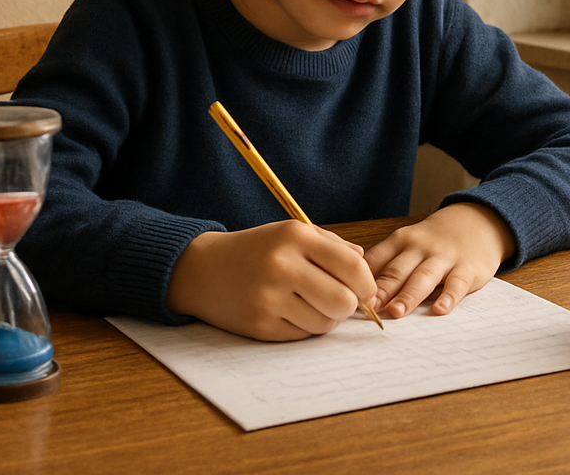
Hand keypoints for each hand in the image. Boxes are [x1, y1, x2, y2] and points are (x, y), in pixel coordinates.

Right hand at [167, 221, 378, 340]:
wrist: (203, 269)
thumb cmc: (256, 250)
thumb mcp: (291, 233)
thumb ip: (332, 246)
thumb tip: (366, 267)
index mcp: (295, 236)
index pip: (353, 265)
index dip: (367, 283)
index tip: (364, 290)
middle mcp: (282, 265)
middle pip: (343, 301)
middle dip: (349, 306)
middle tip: (340, 301)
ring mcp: (269, 297)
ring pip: (325, 323)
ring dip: (326, 319)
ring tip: (310, 304)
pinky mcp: (259, 324)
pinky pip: (302, 336)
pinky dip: (304, 328)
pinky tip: (290, 312)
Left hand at [364, 203, 515, 319]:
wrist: (475, 222)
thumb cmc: (433, 241)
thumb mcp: (407, 243)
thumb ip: (385, 263)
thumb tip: (352, 289)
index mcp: (400, 241)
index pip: (377, 260)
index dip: (362, 278)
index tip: (349, 295)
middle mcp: (419, 247)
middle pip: (397, 270)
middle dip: (382, 289)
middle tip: (368, 307)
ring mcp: (443, 257)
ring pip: (423, 277)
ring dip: (408, 295)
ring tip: (396, 312)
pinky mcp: (466, 268)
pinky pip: (456, 284)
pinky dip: (448, 297)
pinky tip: (440, 310)